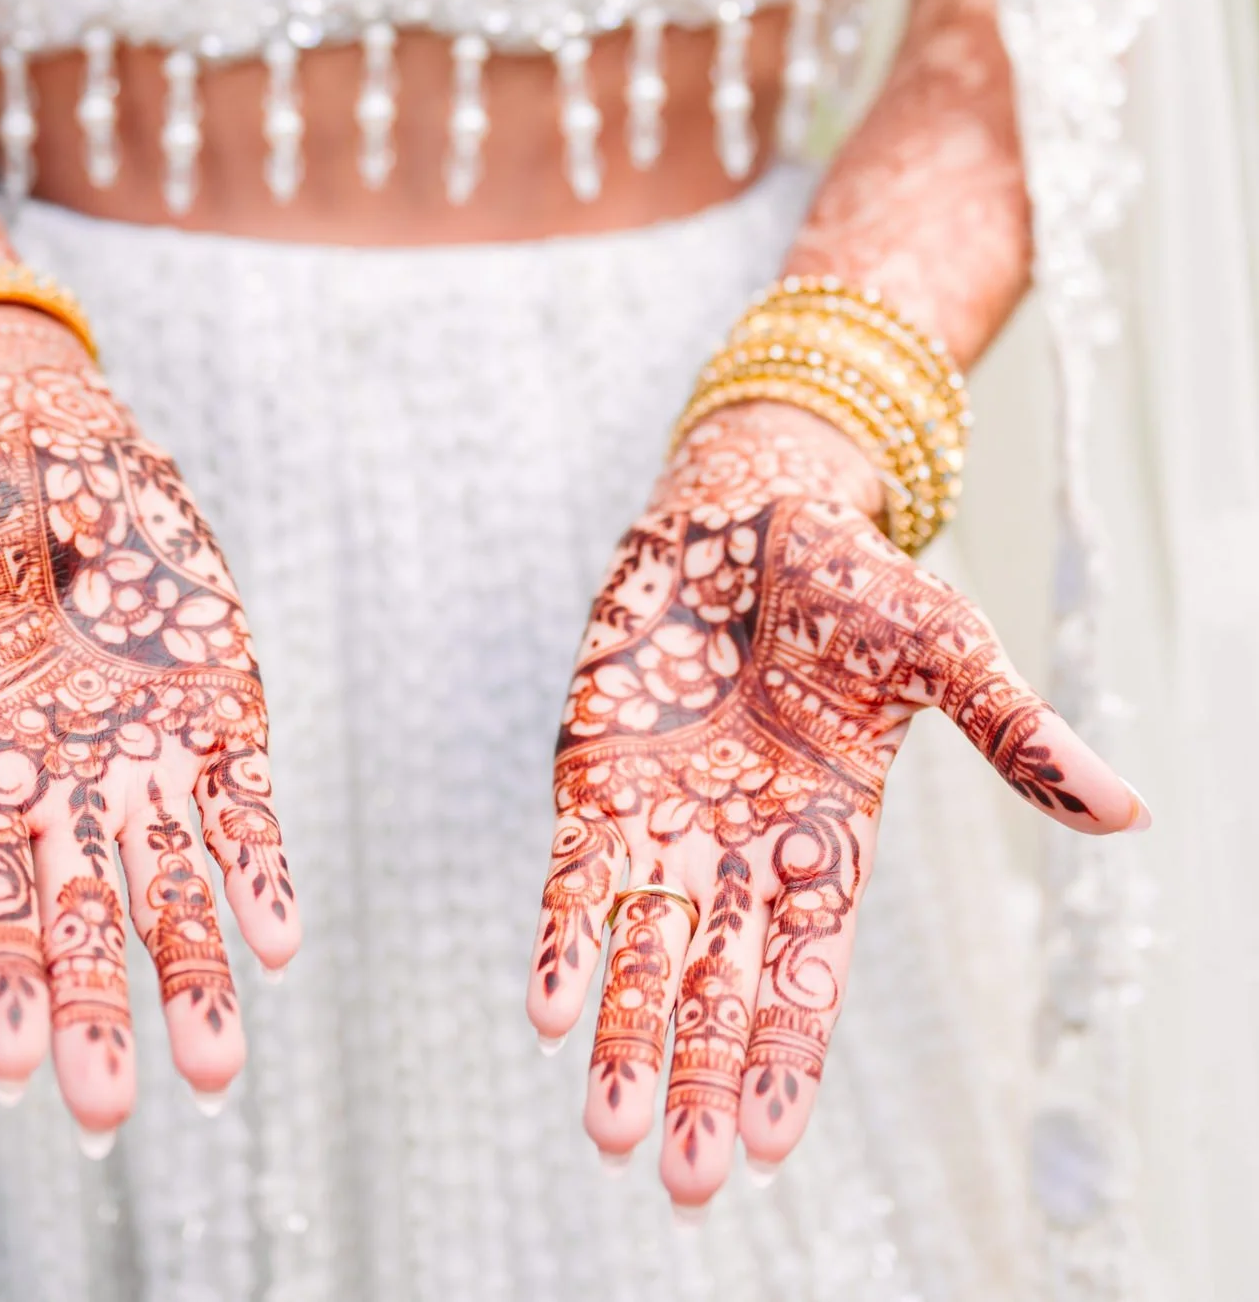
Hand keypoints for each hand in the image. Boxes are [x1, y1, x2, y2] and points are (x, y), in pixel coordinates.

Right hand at [0, 361, 298, 1137]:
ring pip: (173, 889)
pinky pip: (243, 810)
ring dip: (194, 972)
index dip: (3, 986)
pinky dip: (260, 872)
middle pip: (83, 924)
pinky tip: (279, 943)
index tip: (15, 1070)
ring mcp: (147, 758)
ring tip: (215, 1068)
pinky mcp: (218, 714)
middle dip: (95, 1013)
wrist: (55, 443)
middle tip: (105, 1114)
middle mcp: (66, 792)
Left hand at [526, 403, 1141, 1206]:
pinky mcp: (599, 775)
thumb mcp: (946, 648)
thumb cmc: (854, 578)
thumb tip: (1128, 811)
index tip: (768, 1144)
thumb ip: (1014, 734)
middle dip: (702, 1076)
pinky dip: (564, 941)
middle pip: (723, 986)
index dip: (788, 1053)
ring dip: (626, 1037)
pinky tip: (548, 1012)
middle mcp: (743, 848)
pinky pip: (577, 875)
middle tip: (684, 1177)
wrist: (745, 500)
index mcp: (831, 838)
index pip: (809, 970)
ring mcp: (667, 817)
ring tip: (612, 1133)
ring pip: (644, 952)